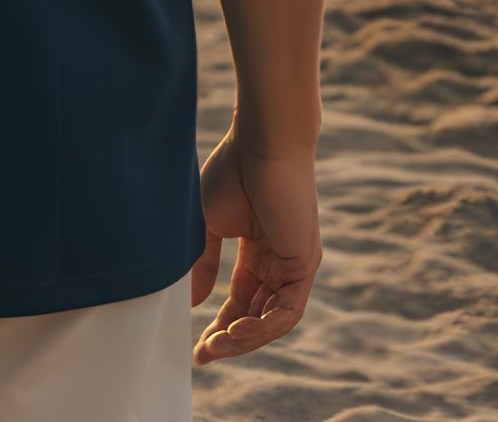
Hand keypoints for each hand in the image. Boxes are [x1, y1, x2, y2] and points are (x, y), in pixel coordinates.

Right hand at [191, 133, 320, 364]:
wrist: (262, 143)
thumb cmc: (234, 172)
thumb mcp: (209, 225)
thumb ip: (203, 264)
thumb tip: (192, 303)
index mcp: (257, 249)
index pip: (240, 297)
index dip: (219, 322)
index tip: (196, 344)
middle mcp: (279, 261)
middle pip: (256, 313)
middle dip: (230, 338)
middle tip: (204, 354)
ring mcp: (294, 263)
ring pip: (273, 318)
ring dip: (245, 337)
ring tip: (216, 346)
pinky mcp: (306, 263)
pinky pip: (288, 310)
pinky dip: (264, 325)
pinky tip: (237, 331)